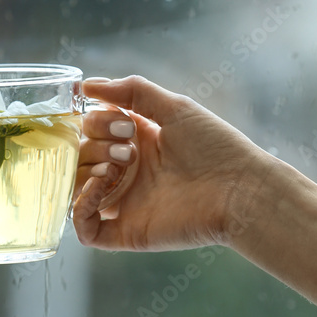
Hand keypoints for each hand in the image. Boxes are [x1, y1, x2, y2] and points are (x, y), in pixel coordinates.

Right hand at [73, 75, 265, 250]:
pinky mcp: (126, 231)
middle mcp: (126, 172)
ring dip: (86, 169)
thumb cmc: (216, 146)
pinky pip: (85, 227)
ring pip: (76, 187)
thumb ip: (132, 91)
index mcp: (136, 142)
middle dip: (94, 145)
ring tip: (116, 166)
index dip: (97, 122)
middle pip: (81, 155)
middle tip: (127, 148)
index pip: (92, 129)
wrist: (240, 189)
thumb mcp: (173, 107)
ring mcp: (124, 203)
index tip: (124, 123)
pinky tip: (99, 186)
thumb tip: (86, 85)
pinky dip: (80, 206)